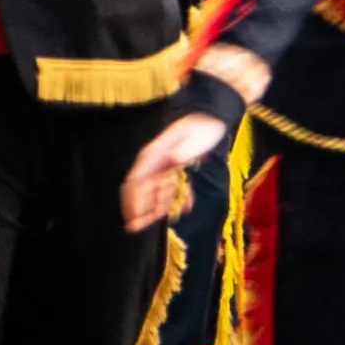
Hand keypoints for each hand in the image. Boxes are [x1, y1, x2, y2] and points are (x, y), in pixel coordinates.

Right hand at [120, 114, 226, 231]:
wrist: (212, 116)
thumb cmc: (204, 126)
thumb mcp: (195, 138)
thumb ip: (181, 151)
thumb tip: (171, 160)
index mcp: (153, 154)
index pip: (135, 181)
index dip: (132, 201)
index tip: (133, 217)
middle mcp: (154, 160)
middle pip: (140, 188)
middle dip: (138, 208)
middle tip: (136, 228)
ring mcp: (163, 163)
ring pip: (155, 189)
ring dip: (156, 206)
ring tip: (159, 221)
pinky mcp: (174, 165)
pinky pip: (170, 184)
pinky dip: (176, 196)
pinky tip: (186, 207)